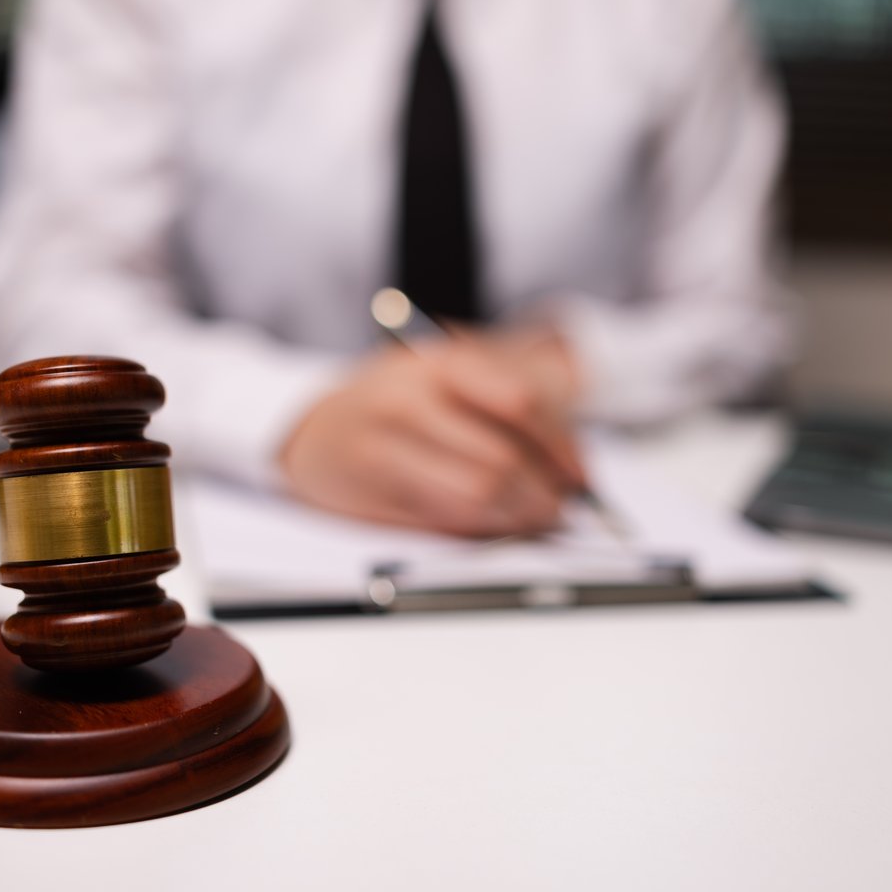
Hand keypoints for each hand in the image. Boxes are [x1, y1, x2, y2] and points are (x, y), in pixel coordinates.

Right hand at [278, 336, 584, 536]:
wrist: (310, 430)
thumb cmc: (391, 406)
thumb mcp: (444, 379)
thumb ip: (503, 404)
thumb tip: (570, 462)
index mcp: (439, 363)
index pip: (520, 403)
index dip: (561, 446)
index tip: (581, 475)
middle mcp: (409, 399)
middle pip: (503, 458)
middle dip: (545, 493)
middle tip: (562, 510)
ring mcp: (385, 446)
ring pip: (479, 494)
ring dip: (520, 517)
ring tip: (536, 520)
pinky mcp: (370, 491)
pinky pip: (445, 519)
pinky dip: (484, 528)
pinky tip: (497, 525)